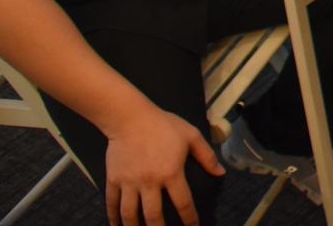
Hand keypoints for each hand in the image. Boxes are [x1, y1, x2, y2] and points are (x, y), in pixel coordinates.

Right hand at [104, 105, 223, 225]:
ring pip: (130, 214)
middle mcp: (149, 182)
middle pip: (154, 216)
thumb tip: (220, 173)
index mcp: (171, 172)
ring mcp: (130, 182)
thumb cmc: (163, 124)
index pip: (183, 203)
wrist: (130, 117)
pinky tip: (117, 225)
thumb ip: (206, 156)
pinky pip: (112, 203)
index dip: (189, 219)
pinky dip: (113, 217)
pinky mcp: (114, 179)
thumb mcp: (191, 135)